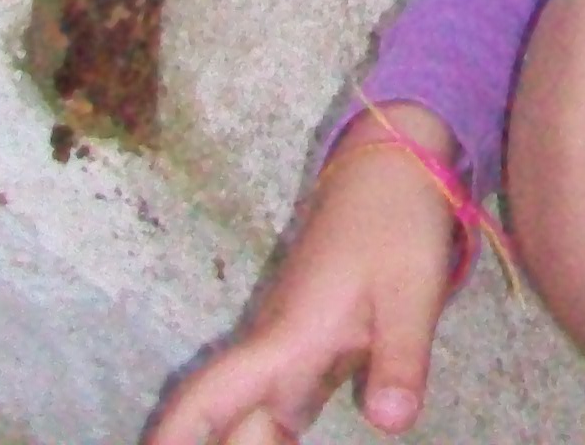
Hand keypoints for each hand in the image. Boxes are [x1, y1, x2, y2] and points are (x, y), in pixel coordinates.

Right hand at [149, 114, 461, 444]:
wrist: (391, 167)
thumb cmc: (397, 223)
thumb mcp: (411, 291)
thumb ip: (401, 360)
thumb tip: (390, 425)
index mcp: (288, 339)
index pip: (211, 395)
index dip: (173, 432)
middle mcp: (276, 346)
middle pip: (231, 419)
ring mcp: (287, 341)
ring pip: (252, 410)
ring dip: (239, 442)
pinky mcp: (307, 338)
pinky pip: (277, 395)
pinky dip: (266, 430)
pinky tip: (273, 441)